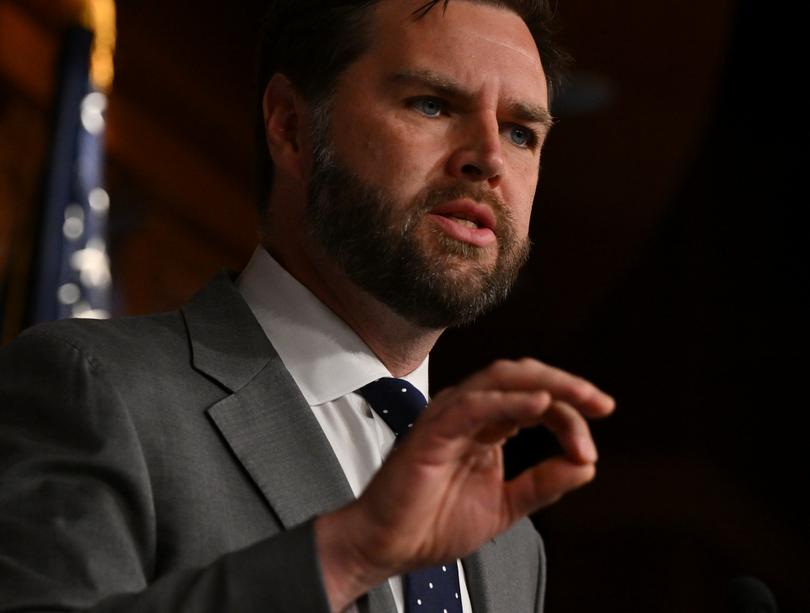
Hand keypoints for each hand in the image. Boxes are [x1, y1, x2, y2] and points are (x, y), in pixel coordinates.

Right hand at [315, 358, 614, 610]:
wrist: (389, 546)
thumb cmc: (433, 523)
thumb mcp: (505, 505)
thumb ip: (542, 484)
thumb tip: (585, 465)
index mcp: (485, 426)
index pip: (535, 401)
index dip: (570, 416)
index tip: (590, 450)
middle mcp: (469, 413)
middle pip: (522, 377)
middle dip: (567, 386)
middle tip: (601, 403)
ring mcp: (449, 417)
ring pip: (501, 379)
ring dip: (547, 386)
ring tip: (582, 401)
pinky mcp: (432, 430)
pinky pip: (475, 406)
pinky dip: (509, 401)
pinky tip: (539, 406)